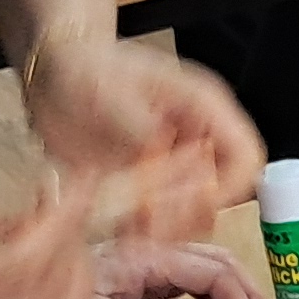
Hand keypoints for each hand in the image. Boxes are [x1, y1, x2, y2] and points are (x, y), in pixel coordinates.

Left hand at [21, 35, 265, 231]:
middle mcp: (196, 140)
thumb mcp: (108, 88)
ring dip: (169, 228)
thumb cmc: (86, 67)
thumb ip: (136, 123)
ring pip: (194, 212)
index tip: (193, 202)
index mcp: (203, 108)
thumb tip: (158, 149)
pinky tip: (118, 231)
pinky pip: (158, 219)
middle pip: (223, 193)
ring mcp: (172, 164)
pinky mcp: (147, 184)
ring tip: (133, 230)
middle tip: (152, 223)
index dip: (228, 186)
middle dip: (191, 214)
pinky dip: (143, 232)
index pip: (245, 156)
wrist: (54, 74)